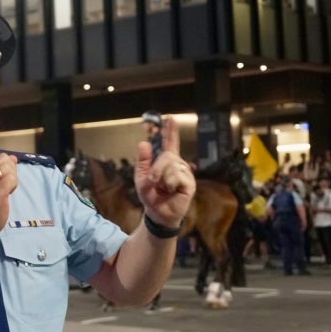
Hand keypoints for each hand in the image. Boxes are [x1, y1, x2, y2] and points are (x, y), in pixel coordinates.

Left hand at [135, 116, 195, 231]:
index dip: (170, 131)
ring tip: (163, 188)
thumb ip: (142, 162)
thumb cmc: (151, 196)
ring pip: (171, 165)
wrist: (157, 213)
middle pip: (167, 155)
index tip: (170, 118)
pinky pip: (176, 176)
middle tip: (153, 181)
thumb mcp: (141, 178)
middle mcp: (178, 165)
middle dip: (156, 168)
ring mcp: (185, 173)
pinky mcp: (190, 184)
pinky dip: (169, 184)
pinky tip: (171, 191)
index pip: (170, 143)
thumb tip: (143, 143)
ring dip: (161, 177)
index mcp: (167, 162)